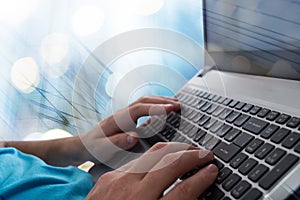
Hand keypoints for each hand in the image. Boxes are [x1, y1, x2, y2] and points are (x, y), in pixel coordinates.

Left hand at [80, 96, 180, 163]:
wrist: (82, 145)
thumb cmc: (92, 148)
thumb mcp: (102, 148)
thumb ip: (117, 142)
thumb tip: (134, 136)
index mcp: (118, 119)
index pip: (140, 108)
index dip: (156, 107)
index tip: (172, 109)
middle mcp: (122, 113)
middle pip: (144, 100)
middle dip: (163, 101)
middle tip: (180, 105)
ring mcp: (125, 114)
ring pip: (145, 101)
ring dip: (160, 101)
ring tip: (176, 104)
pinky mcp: (127, 118)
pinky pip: (144, 107)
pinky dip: (156, 105)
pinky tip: (164, 110)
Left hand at [86, 142, 217, 199]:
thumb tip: (191, 193)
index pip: (183, 191)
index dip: (202, 178)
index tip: (212, 171)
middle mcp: (132, 193)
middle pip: (170, 164)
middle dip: (192, 156)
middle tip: (205, 154)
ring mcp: (117, 181)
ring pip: (153, 154)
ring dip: (175, 149)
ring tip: (187, 150)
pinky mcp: (108, 177)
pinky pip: (137, 161)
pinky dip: (154, 158)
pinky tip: (162, 159)